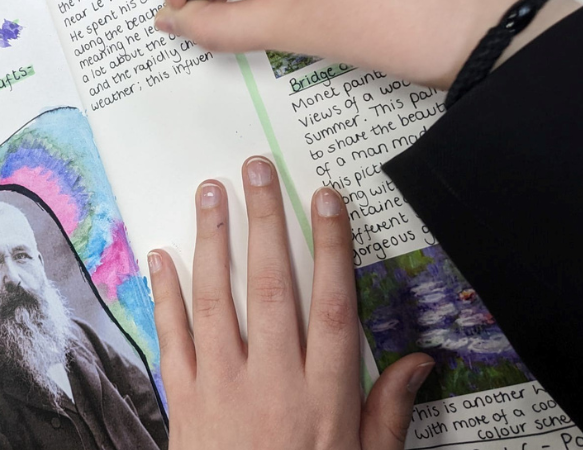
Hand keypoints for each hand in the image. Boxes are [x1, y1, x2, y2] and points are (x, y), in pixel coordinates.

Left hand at [147, 156, 434, 448]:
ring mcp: (222, 388)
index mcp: (323, 396)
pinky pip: (172, 339)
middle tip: (256, 170)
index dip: (330, 247)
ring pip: (216, 301)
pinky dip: (165, 295)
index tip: (324, 199)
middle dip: (264, 223)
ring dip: (212, 242)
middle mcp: (272, 382)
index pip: (333, 305)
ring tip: (209, 193)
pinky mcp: (184, 401)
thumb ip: (389, 411)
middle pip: (271, 288)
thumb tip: (421, 361)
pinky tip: (161, 256)